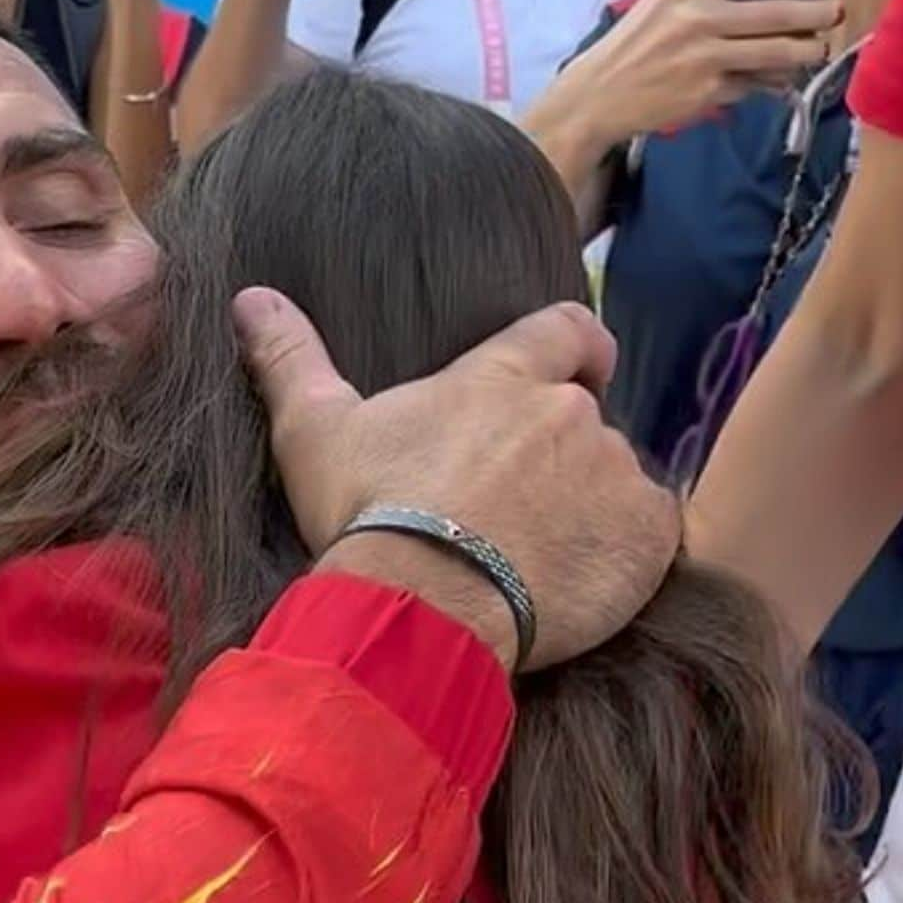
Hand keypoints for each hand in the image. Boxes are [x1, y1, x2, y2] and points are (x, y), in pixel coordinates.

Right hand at [235, 289, 679, 670]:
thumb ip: (289, 357)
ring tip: (533, 559)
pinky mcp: (645, 537)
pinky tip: (578, 583)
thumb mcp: (313, 430)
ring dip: (587, 508)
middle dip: (557, 455)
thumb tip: (251, 297)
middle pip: (584, 418)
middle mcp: (570, 412)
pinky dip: (624, 553)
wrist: (421, 605)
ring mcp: (614, 473)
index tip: (581, 364)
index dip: (578, 346)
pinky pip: (651, 534)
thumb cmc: (367, 511)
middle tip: (509, 508)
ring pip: (614, 480)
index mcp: (503, 377)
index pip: (569, 328)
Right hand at [555, 0, 844, 146]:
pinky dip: (764, 83)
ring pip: (779, 54)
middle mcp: (698, 17)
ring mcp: (705, 58)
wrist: (597, 96)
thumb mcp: (663, 4)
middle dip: (818, 14)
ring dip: (806, 52)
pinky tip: (764, 81)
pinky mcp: (708, 92)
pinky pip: (754, 84)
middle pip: (779, 12)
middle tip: (834, 12)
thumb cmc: (635, 46)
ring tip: (814, 49)